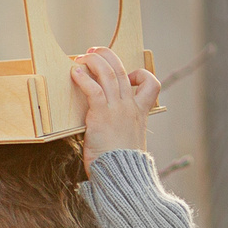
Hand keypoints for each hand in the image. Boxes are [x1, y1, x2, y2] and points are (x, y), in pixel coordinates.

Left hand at [71, 45, 158, 164]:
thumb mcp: (129, 143)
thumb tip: (112, 130)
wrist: (122, 177)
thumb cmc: (121, 165)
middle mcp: (130, 107)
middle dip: (108, 56)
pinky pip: (93, 89)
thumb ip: (124, 130)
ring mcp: (117, 109)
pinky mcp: (101, 115)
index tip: (128, 74)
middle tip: (94, 50)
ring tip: (82, 56)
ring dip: (94, 61)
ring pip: (108, 74)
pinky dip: (83, 77)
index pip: (151, 84)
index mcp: (140, 113)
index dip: (140, 74)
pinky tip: (75, 72)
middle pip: (122, 70)